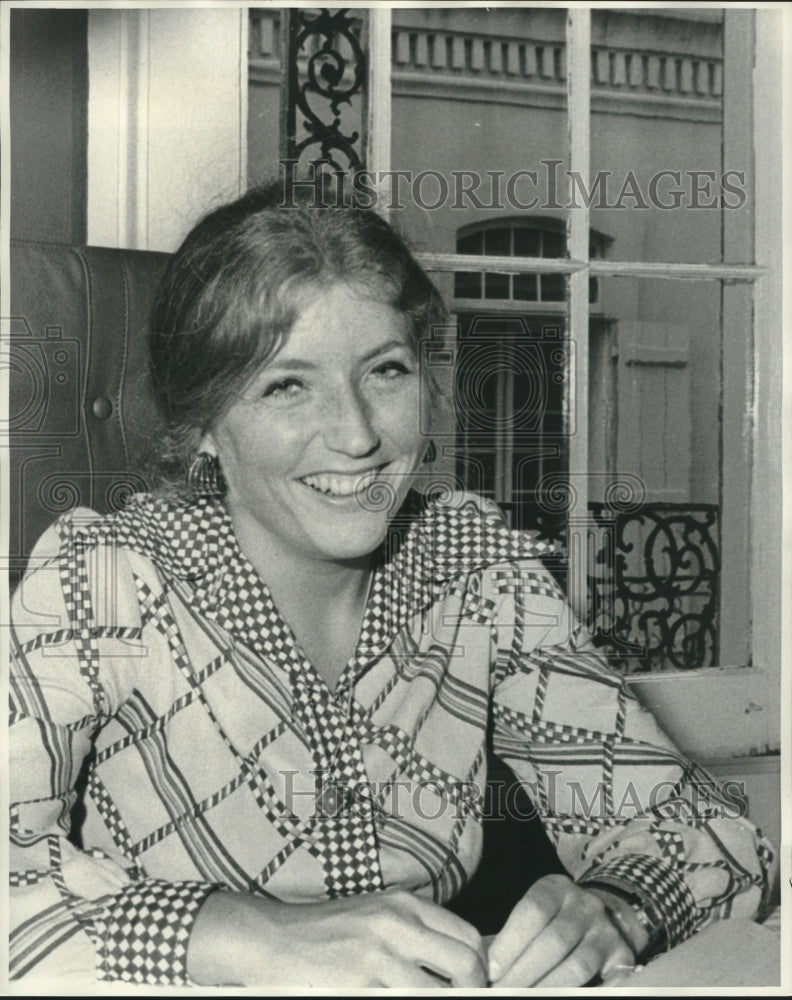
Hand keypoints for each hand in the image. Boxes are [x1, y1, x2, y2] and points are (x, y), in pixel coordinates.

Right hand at [188, 887, 487, 986]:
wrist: (269, 939)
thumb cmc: (324, 933)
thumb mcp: (376, 917)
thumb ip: (416, 933)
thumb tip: (465, 962)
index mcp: (405, 904)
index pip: (470, 937)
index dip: (480, 970)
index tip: (473, 988)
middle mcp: (397, 923)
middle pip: (467, 965)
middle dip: (472, 993)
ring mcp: (379, 955)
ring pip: (439, 993)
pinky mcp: (360, 985)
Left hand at [487, 874, 637, 986]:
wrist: (607, 914)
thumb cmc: (554, 919)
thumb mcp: (536, 911)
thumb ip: (513, 934)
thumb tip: (483, 964)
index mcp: (556, 889)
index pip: (533, 911)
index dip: (511, 941)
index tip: (492, 969)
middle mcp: (584, 905)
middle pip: (554, 940)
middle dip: (524, 971)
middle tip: (503, 991)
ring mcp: (606, 931)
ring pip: (578, 964)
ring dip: (548, 986)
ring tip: (523, 997)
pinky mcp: (623, 957)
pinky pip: (602, 981)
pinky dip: (578, 992)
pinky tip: (558, 998)